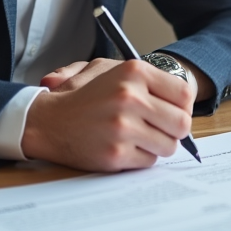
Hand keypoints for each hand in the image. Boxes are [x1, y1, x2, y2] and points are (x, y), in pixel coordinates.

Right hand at [21, 59, 195, 171]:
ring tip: (139, 138)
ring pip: (168, 145)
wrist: (47, 121)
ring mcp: (123, 127)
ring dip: (158, 145)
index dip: (182, 106)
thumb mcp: (110, 69)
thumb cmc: (82, 95)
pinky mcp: (115, 154)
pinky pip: (148, 161)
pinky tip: (124, 147)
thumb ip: (147, 79)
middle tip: (160, 129)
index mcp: (134, 72)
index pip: (184, 94)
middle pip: (182, 123)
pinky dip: (141, 158)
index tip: (172, 110)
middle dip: (174, 130)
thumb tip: (184, 101)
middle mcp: (130, 97)